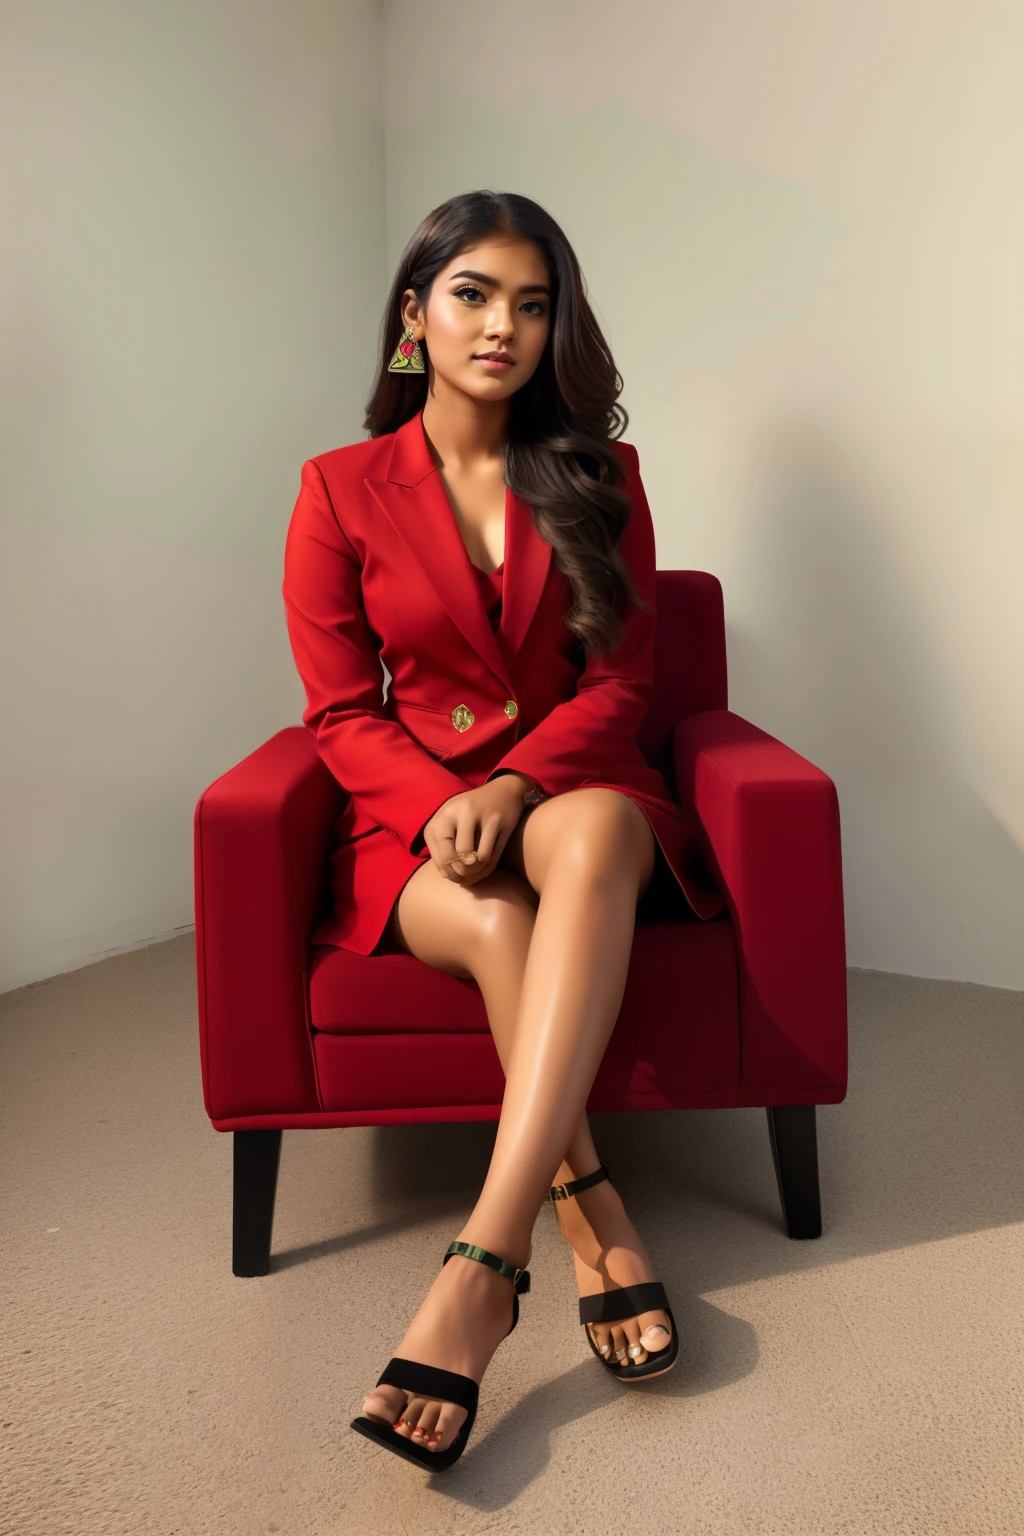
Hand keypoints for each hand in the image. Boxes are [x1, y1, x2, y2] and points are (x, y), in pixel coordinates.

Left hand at [421, 773, 535, 883]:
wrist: (503, 791)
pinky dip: (488, 866)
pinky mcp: (498, 821)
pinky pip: (491, 855)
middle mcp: (458, 813)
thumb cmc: (471, 812)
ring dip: (477, 871)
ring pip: (475, 860)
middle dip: (462, 875)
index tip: (455, 877)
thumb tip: (447, 875)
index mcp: (441, 817)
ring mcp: (480, 815)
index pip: (440, 858)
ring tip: (477, 869)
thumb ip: (443, 845)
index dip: (449, 874)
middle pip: (456, 860)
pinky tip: (487, 863)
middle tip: (467, 877)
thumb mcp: (450, 822)